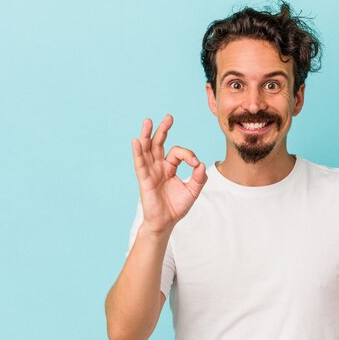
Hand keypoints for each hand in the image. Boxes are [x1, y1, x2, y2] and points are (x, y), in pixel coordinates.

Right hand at [131, 115, 207, 232]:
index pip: (177, 153)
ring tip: (148, 121)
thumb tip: (202, 164)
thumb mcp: (192, 191)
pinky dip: (138, 152)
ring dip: (147, 135)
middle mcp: (158, 166)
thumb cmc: (176, 207)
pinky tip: (136, 141)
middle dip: (163, 130)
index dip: (188, 155)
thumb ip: (198, 178)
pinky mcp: (144, 179)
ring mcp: (150, 171)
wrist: (165, 222)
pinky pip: (140, 164)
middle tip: (169, 117)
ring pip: (147, 150)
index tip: (195, 163)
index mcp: (169, 168)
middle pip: (159, 143)